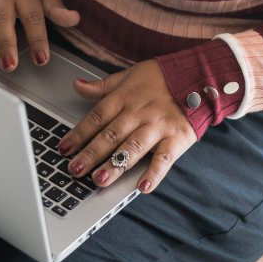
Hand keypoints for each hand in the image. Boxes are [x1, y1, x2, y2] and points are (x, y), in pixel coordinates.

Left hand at [59, 60, 196, 194]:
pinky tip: (143, 187)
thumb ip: (102, 86)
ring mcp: (158, 126)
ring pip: (133, 147)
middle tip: (75, 170)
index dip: (78, 133)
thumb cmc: (161, 77)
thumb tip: (77, 85)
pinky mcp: (177, 138)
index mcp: (124, 98)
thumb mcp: (129, 75)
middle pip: (111, 135)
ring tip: (100, 180)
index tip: (63, 149)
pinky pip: (164, 158)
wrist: (199, 74)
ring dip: (115, 165)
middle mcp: (139, 113)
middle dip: (91, 154)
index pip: (97, 117)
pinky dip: (154, 174)